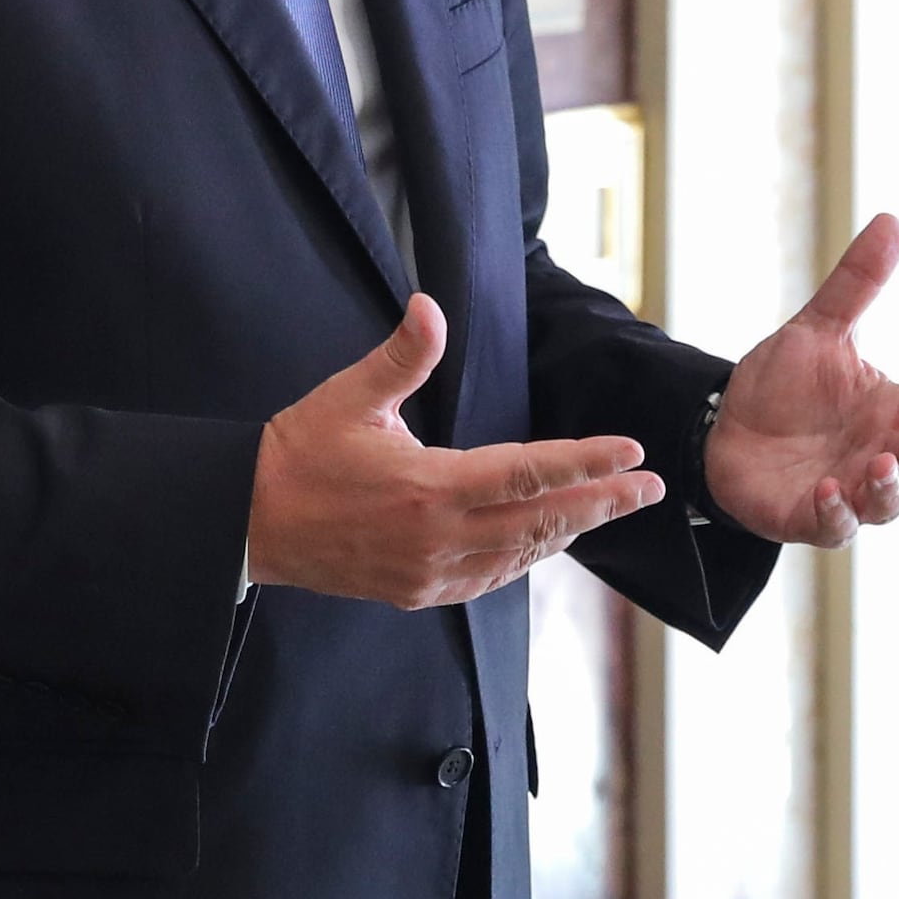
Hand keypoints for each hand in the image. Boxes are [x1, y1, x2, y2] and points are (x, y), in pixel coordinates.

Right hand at [251, 296, 661, 607]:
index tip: (630, 454)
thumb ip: (402, 355)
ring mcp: (430, 571)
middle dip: (602, 503)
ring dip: (568, 532)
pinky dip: (525, 559)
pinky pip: (490, 578)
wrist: (249, 523)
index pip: (530, 471)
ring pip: (521, 555)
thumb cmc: (298, 455)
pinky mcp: (417, 591)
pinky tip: (544, 543)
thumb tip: (430, 306)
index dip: (586, 462)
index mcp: (430, 486)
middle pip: (543, 521)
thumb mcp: (350, 398)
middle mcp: (439, 537)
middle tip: (650, 488)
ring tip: (607, 509)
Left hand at [700, 215, 898, 545]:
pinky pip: (833, 525)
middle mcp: (879, 452)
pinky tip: (826, 491)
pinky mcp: (811, 518)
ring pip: (887, 503)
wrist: (724, 429)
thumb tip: (893, 220)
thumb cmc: (783, 386)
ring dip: (888, 488)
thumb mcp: (817, 329)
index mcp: (891, 409)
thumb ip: (856, 285)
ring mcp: (849, 489)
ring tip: (879, 466)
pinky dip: (835, 512)